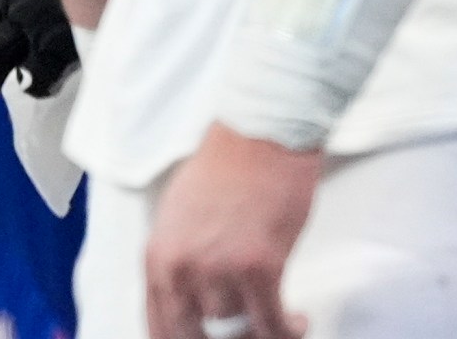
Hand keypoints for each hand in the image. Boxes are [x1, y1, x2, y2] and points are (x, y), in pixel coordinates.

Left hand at [146, 124, 319, 338]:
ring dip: (259, 326)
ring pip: (236, 326)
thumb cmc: (224, 169)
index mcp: (157, 255)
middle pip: (192, 336)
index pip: (158, 325)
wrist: (259, 137)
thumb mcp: (177, 218)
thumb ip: (177, 262)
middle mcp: (180, 267)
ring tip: (277, 314)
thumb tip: (187, 301)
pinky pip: (274, 324)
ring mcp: (219, 269)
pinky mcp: (260, 268)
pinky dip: (289, 329)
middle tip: (247, 333)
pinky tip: (299, 320)